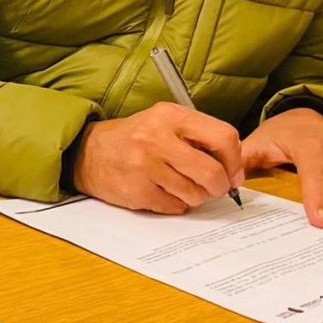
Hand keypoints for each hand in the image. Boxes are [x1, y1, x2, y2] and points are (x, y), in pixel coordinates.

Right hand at [72, 102, 243, 213]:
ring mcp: (146, 167)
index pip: (223, 137)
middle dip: (219, 186)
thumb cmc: (134, 138)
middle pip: (212, 172)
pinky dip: (175, 204)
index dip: (234, 160)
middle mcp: (157, 139)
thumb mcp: (164, 122)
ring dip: (195, 196)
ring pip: (195, 194)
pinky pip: (175, 207)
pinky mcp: (137, 191)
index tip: (233, 172)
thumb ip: (198, 136)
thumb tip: (233, 168)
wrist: (89, 153)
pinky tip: (161, 191)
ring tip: (180, 185)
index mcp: (170, 116)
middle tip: (215, 188)